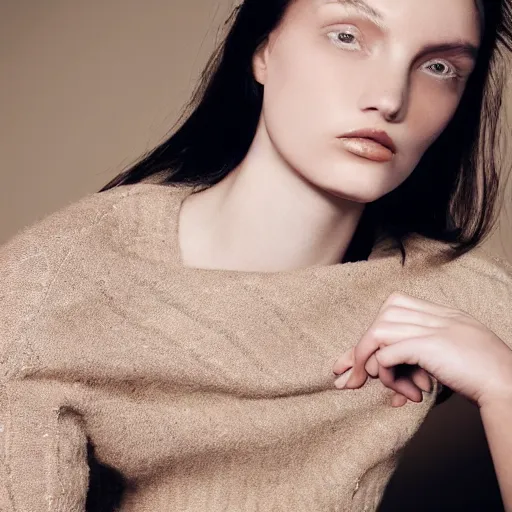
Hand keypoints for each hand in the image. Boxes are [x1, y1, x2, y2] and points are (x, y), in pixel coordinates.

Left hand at [332, 292, 511, 408]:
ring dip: (368, 360)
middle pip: (382, 316)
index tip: (358, 358)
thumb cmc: (485, 379)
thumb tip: (395, 383)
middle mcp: (436, 316)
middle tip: (351, 377)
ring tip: (373, 385)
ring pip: (378, 332)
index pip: (395, 307)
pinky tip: (399, 393)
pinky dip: (385, 373)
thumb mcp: (452, 359)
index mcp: (442, 314)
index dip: (373, 330)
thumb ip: (423, 360)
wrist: (511, 387)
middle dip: (360, 347)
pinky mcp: (430, 345)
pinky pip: (388, 353)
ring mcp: (433, 328)